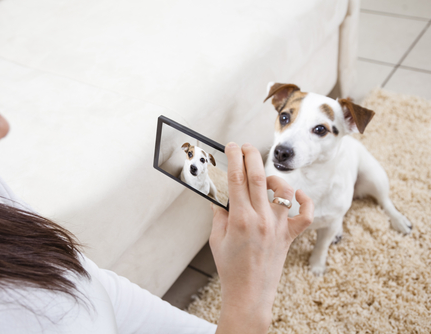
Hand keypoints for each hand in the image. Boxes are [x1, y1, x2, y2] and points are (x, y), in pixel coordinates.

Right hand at [211, 143, 312, 333]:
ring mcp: (278, 227)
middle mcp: (262, 219)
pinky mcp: (289, 236)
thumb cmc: (231, 268)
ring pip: (282, 191)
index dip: (234, 159)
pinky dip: (304, 202)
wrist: (249, 293)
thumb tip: (220, 197)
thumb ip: (219, 215)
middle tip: (245, 146)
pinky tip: (296, 195)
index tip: (232, 146)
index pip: (237, 180)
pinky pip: (305, 216)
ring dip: (273, 178)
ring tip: (263, 177)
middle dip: (251, 156)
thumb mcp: (217, 239)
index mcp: (240, 219)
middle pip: (258, 178)